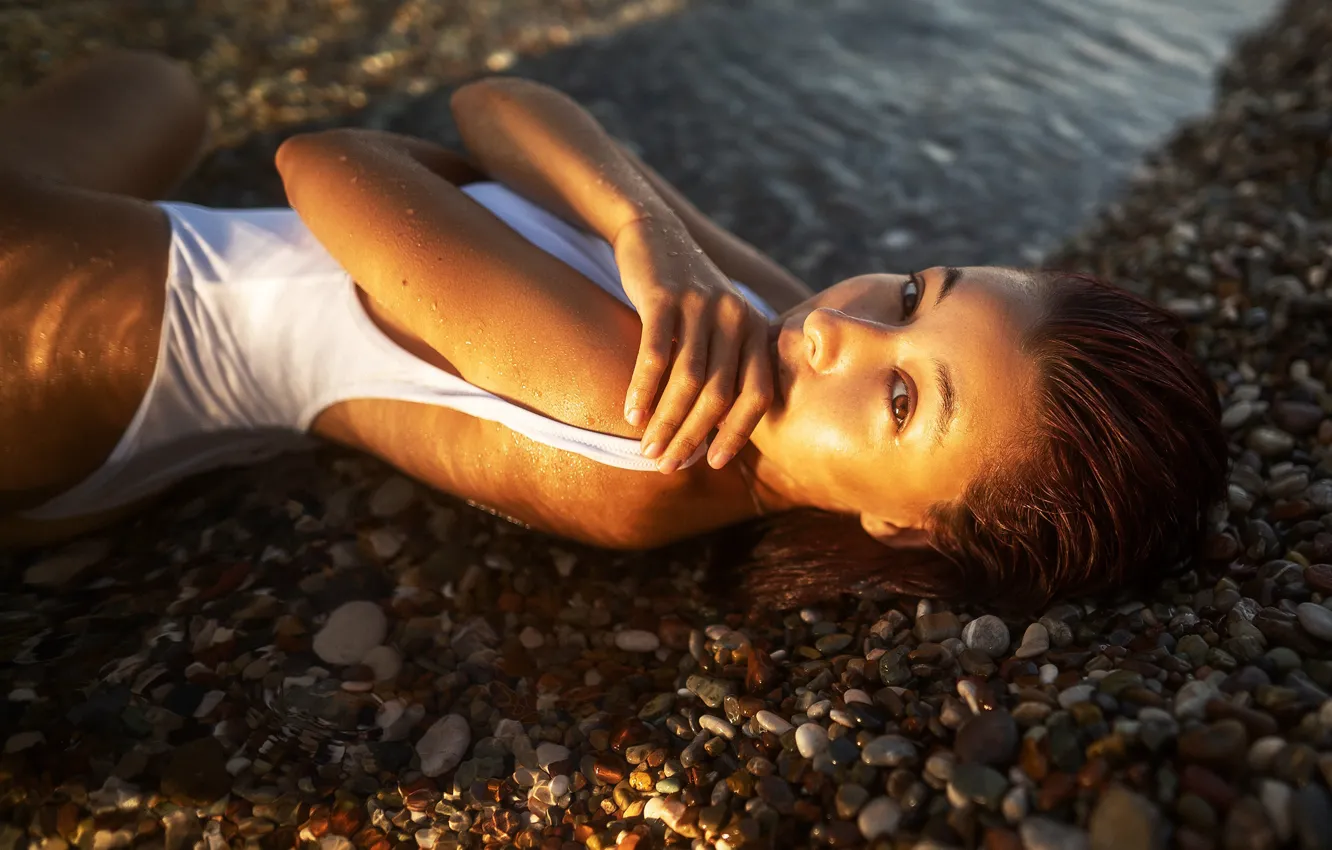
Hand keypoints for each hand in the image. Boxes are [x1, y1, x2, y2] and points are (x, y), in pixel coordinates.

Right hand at [613, 213, 773, 472]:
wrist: (656, 234)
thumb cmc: (686, 297)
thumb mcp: (719, 326)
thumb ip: (726, 368)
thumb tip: (714, 434)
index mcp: (755, 330)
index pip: (759, 393)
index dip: (738, 433)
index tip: (715, 463)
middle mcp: (736, 318)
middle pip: (720, 394)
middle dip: (693, 436)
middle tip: (669, 466)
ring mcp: (701, 305)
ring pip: (688, 380)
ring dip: (666, 421)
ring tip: (647, 450)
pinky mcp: (664, 297)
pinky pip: (655, 354)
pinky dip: (643, 389)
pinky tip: (630, 414)